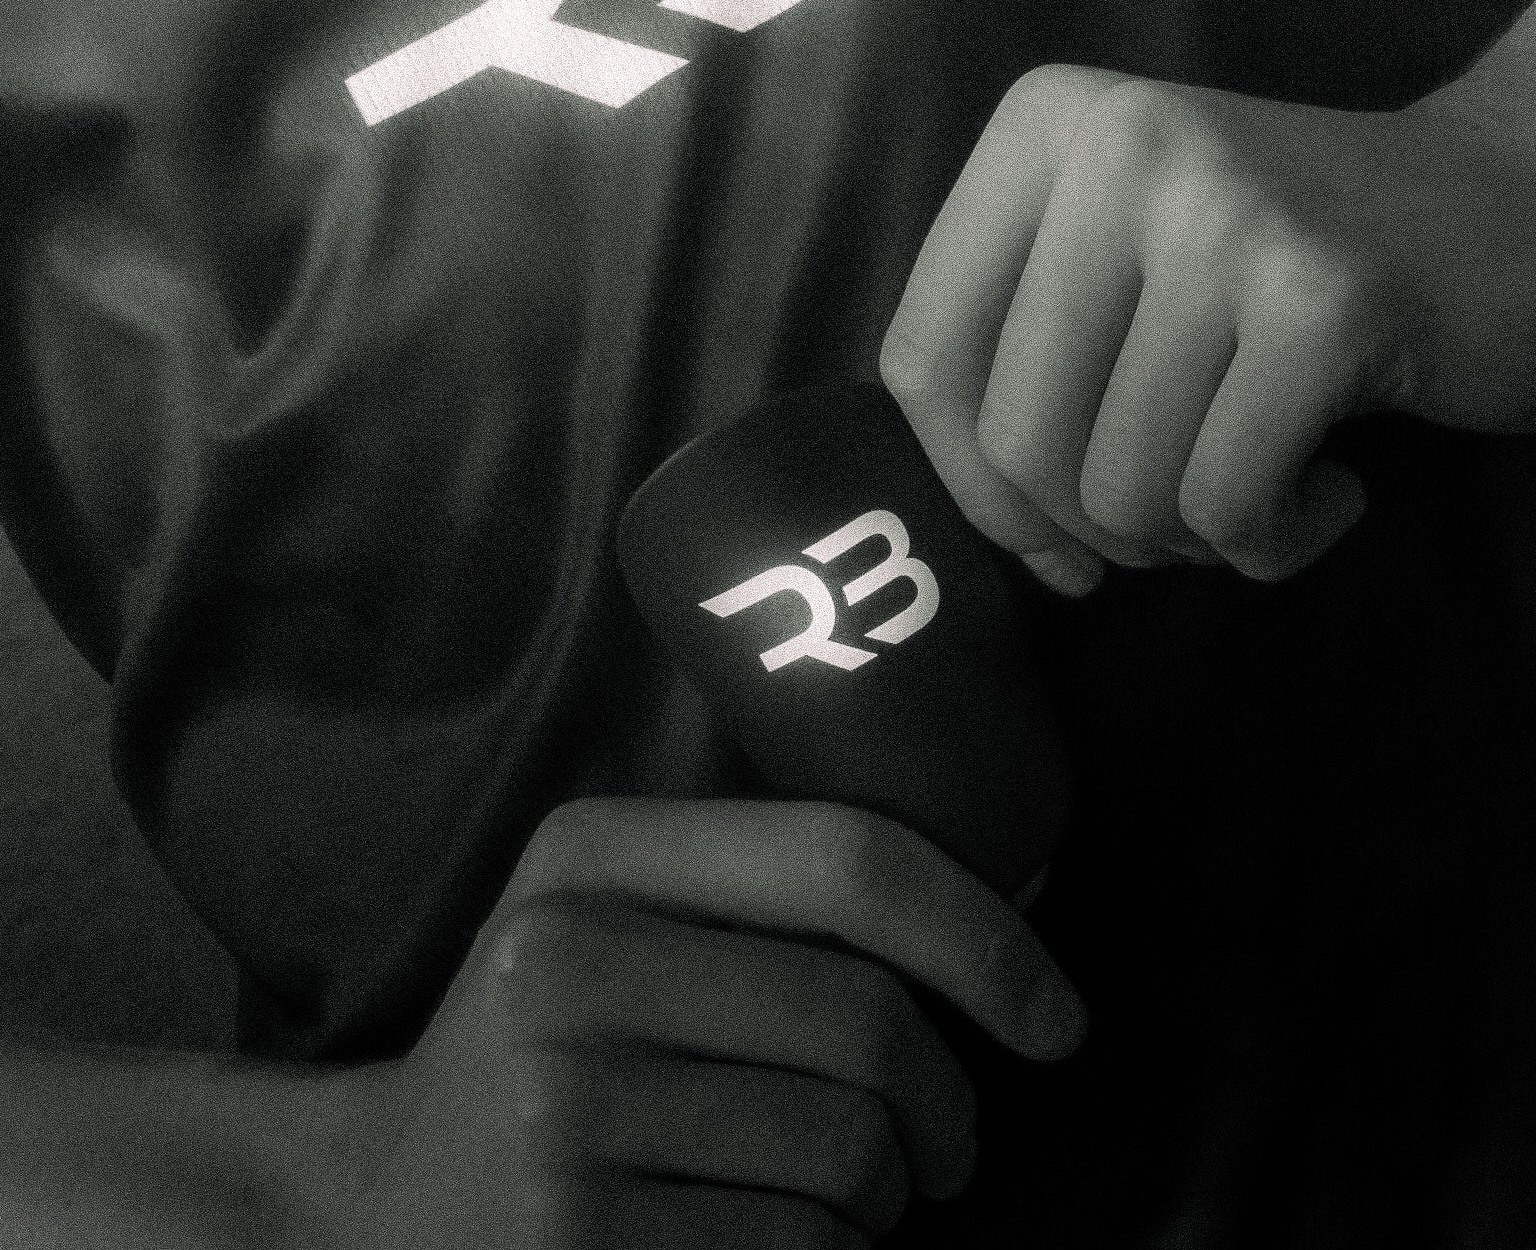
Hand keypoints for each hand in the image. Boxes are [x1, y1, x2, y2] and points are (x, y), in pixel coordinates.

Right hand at [337, 797, 1084, 1248]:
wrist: (370, 1207)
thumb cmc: (551, 1049)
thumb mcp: (623, 921)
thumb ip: (772, 898)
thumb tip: (1018, 907)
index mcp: (593, 851)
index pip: (848, 858)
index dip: (984, 934)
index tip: (1057, 1015)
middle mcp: (567, 959)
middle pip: (869, 1021)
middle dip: (952, 1106)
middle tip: (947, 1147)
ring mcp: (562, 1108)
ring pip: (851, 1154)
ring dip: (889, 1198)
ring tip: (846, 1199)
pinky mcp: (578, 1240)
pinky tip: (780, 1244)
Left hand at [881, 61, 1535, 592]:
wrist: (1507, 205)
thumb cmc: (1285, 263)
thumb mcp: (1124, 253)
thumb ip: (1025, 350)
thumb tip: (991, 530)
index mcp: (1047, 123)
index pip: (923, 355)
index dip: (975, 485)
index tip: (1049, 535)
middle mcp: (1122, 144)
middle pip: (1016, 436)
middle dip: (1094, 527)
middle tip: (1184, 508)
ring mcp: (1223, 216)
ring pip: (1118, 488)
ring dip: (1191, 539)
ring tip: (1261, 483)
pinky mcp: (1320, 302)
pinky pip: (1226, 506)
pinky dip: (1273, 543)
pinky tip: (1331, 489)